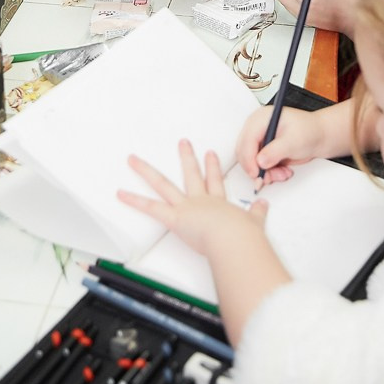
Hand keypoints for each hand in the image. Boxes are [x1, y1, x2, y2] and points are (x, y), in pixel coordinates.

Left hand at [119, 139, 266, 257]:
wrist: (235, 241)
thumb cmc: (243, 237)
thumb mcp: (254, 223)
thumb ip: (257, 214)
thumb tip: (263, 206)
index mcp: (219, 204)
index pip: (215, 182)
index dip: (212, 168)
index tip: (210, 154)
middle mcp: (201, 201)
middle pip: (191, 174)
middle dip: (186, 157)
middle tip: (182, 143)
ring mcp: (186, 207)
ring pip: (163, 184)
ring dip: (146, 171)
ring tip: (133, 160)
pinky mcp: (175, 218)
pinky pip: (151, 208)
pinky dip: (134, 201)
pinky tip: (121, 193)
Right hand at [235, 104, 340, 183]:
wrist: (319, 137)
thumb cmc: (309, 131)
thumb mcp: (294, 140)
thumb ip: (276, 150)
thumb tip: (260, 161)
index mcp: (261, 118)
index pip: (247, 139)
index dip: (249, 158)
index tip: (256, 173)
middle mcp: (257, 128)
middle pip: (245, 152)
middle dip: (257, 168)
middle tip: (269, 178)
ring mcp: (259, 140)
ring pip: (251, 162)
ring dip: (265, 172)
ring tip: (282, 174)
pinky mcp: (264, 151)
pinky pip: (259, 166)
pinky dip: (269, 173)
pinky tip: (282, 172)